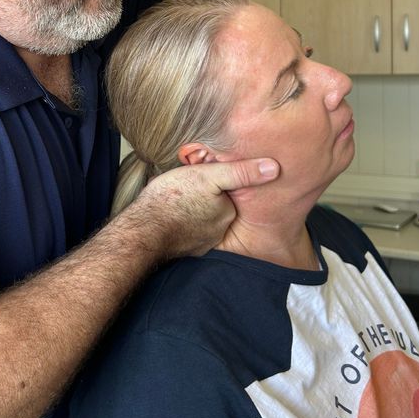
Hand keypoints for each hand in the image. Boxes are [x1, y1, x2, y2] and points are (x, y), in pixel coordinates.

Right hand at [136, 158, 279, 258]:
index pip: (226, 193)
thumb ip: (241, 172)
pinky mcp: (185, 249)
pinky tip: (169, 216)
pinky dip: (180, 224)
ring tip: (176, 201)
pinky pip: (187, 232)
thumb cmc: (173, 199)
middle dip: (203, 198)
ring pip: (200, 220)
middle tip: (185, 188)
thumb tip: (274, 168)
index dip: (212, 182)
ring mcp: (201, 242)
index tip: (199, 178)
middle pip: (214, 207)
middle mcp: (219, 231)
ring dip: (191, 211)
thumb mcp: (208, 176)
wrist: (144, 230)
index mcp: (227, 212)